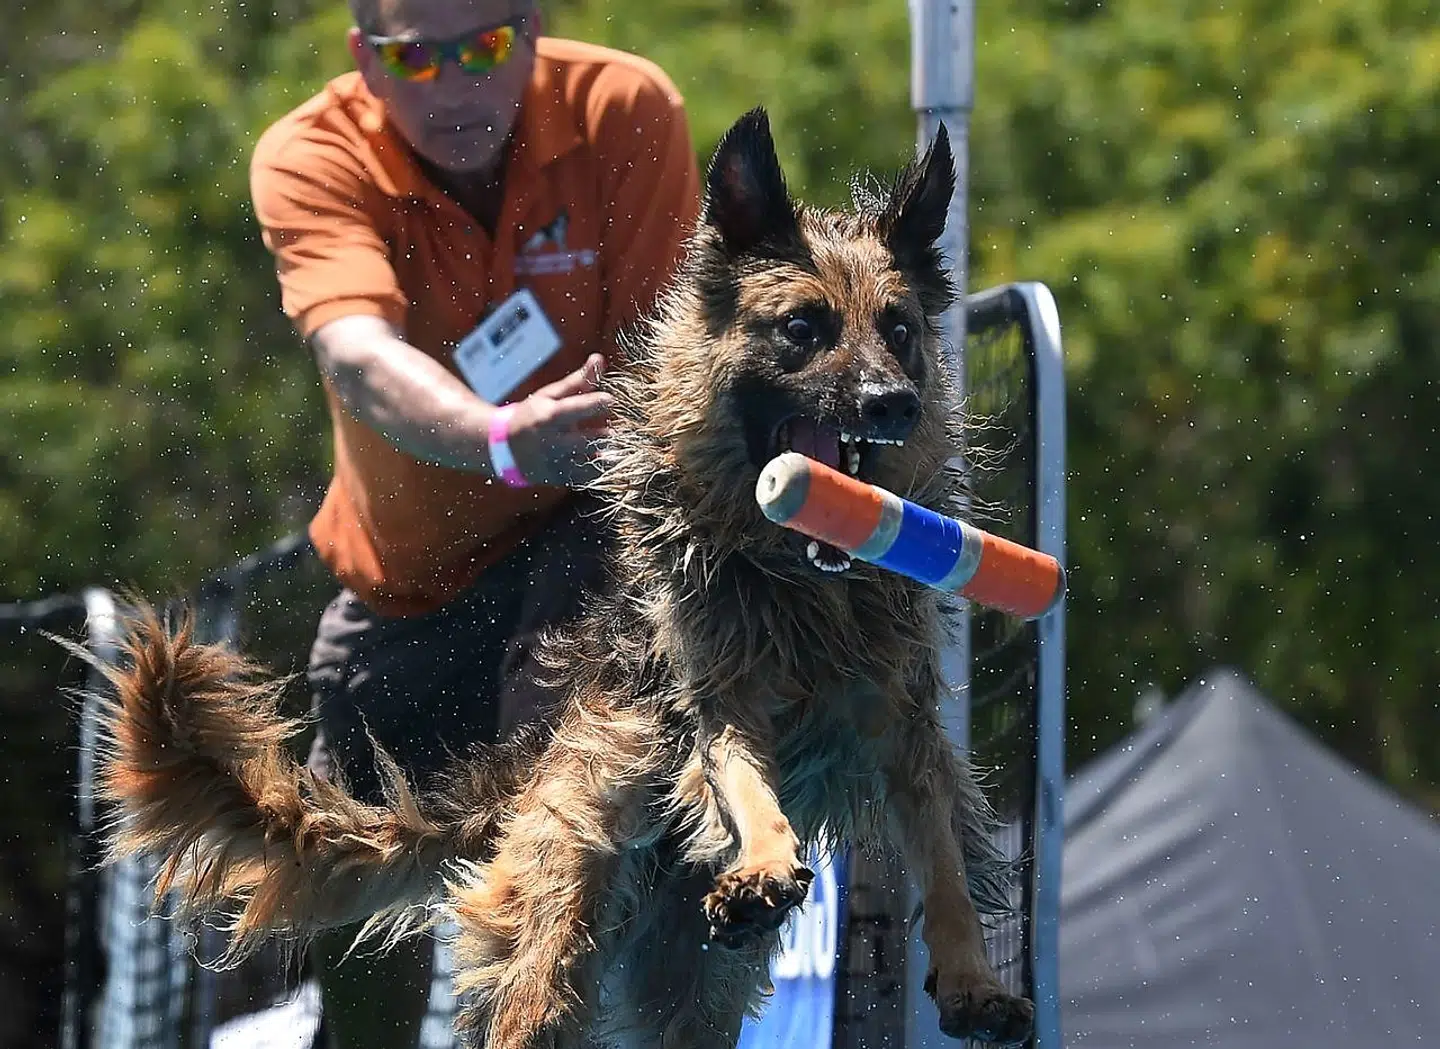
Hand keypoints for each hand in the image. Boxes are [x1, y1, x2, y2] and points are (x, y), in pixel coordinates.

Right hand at [499, 354, 613, 486]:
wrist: (503, 449)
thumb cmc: (532, 415)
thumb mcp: (550, 396)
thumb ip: (578, 381)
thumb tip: (600, 358)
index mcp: (548, 417)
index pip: (577, 408)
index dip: (598, 403)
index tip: (612, 400)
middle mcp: (551, 442)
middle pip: (588, 440)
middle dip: (608, 434)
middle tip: (623, 428)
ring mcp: (555, 464)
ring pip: (591, 464)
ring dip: (609, 454)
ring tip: (621, 445)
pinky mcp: (559, 479)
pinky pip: (587, 479)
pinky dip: (602, 470)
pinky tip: (610, 460)